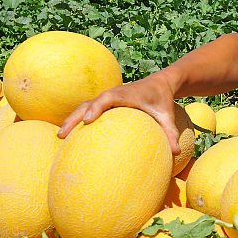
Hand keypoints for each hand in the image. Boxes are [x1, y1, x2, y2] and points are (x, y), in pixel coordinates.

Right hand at [58, 74, 182, 154]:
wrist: (160, 83)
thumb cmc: (162, 99)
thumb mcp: (167, 115)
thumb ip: (171, 132)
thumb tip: (176, 153)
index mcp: (125, 94)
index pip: (107, 98)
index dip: (97, 108)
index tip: (88, 121)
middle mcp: (112, 94)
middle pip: (88, 104)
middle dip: (74, 118)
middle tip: (62, 135)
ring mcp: (106, 98)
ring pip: (84, 107)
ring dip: (71, 119)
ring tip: (60, 137)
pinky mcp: (105, 103)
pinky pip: (89, 110)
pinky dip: (78, 120)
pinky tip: (71, 136)